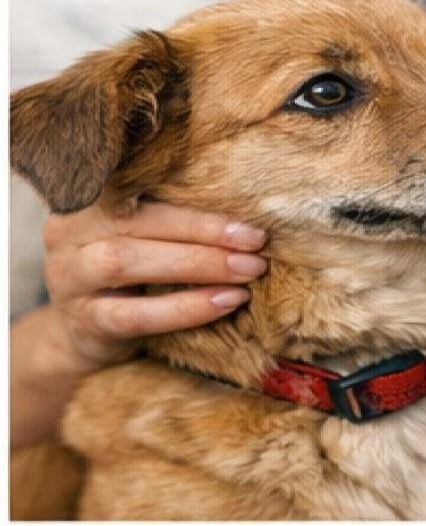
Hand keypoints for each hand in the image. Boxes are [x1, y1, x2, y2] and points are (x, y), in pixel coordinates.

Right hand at [40, 201, 268, 370]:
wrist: (85, 335)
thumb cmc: (132, 276)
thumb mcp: (147, 238)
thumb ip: (178, 219)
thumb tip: (249, 213)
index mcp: (90, 200)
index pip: (144, 190)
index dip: (198, 204)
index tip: (250, 220)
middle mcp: (70, 232)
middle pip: (136, 223)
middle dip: (203, 233)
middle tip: (256, 245)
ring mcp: (68, 277)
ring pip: (124, 262)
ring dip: (195, 265)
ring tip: (247, 272)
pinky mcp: (81, 320)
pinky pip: (133, 314)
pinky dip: (185, 308)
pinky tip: (225, 302)